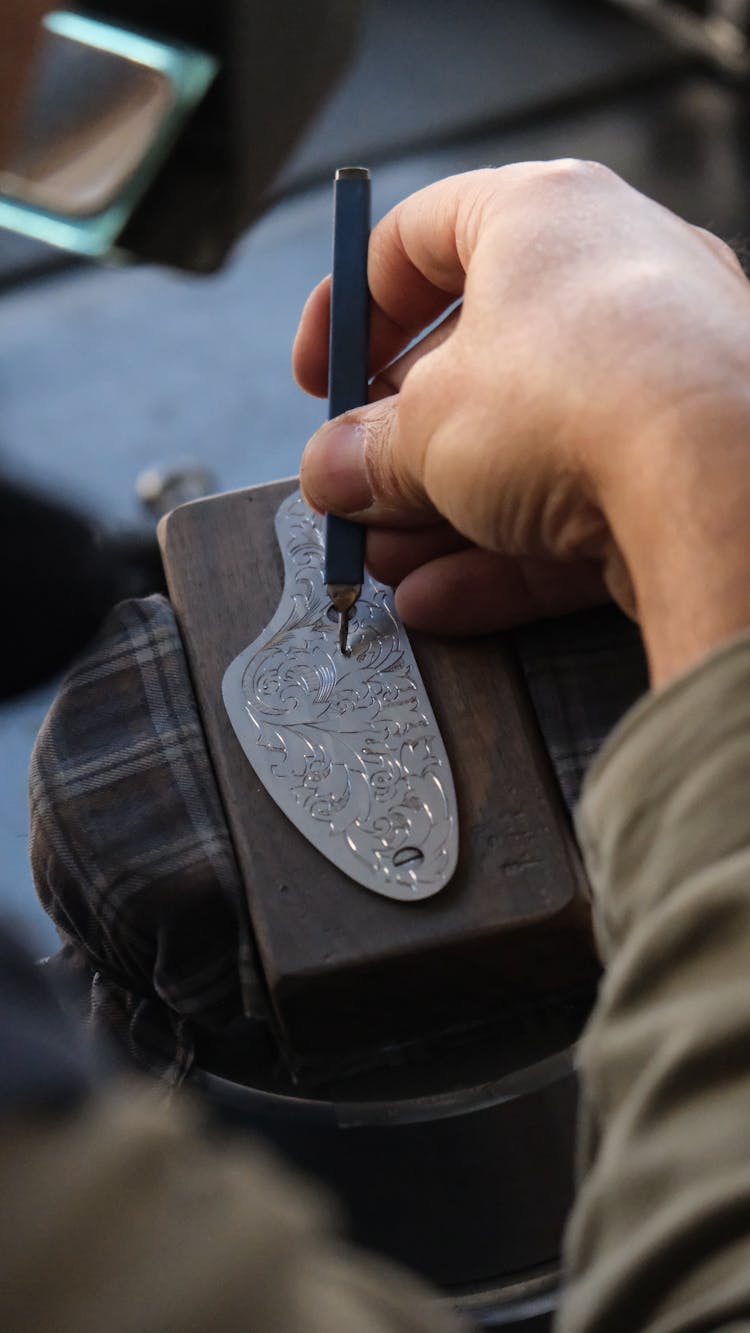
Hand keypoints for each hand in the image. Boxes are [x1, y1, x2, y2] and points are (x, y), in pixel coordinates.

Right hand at [294, 162, 749, 686]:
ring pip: (527, 444)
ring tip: (385, 562)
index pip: (419, 237)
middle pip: (476, 358)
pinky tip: (443, 598)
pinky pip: (580, 501)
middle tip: (355, 489)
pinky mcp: (688, 463)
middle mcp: (616, 277)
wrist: (721, 480)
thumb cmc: (574, 398)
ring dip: (442, 512)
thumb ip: (366, 451)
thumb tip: (330, 473)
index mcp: (544, 217)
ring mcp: (663, 372)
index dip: (350, 310)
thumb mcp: (425, 426)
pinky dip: (507, 550)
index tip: (322, 381)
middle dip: (399, 442)